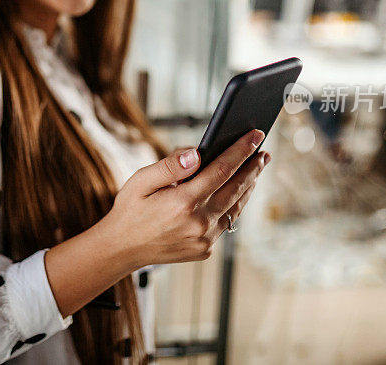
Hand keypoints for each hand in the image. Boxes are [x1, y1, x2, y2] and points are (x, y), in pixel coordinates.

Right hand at [99, 130, 270, 268]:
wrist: (121, 249)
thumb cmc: (130, 210)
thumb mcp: (140, 180)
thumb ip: (170, 166)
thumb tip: (197, 153)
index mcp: (183, 203)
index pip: (222, 170)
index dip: (241, 151)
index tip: (255, 136)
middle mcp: (198, 223)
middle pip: (236, 188)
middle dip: (253, 168)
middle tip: (263, 152)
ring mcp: (204, 240)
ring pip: (236, 208)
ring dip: (248, 187)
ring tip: (256, 169)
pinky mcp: (205, 250)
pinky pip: (226, 223)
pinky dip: (234, 206)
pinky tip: (236, 193)